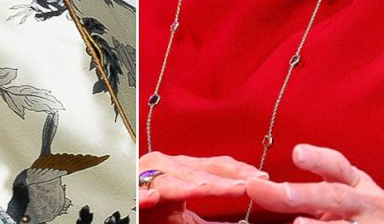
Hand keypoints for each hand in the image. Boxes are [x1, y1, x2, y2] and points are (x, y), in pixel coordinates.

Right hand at [140, 151, 267, 223]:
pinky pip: (139, 193)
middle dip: (223, 178)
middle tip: (248, 183)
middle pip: (199, 171)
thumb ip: (208, 222)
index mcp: (181, 169)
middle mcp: (165, 166)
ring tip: (208, 189)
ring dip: (190, 184)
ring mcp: (146, 176)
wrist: (121, 208)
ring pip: (173, 180)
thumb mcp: (185, 219)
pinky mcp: (129, 190)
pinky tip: (154, 199)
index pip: (214, 166)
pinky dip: (145, 195)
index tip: (262, 177)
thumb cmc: (151, 212)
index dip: (237, 171)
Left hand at [246, 143, 383, 223]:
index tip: (296, 153)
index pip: (337, 166)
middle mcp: (365, 204)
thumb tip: (262, 189)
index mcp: (356, 184)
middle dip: (305, 194)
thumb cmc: (368, 211)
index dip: (318, 159)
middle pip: (335, 196)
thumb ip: (312, 192)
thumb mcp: (350, 192)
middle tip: (279, 192)